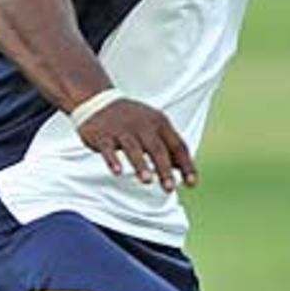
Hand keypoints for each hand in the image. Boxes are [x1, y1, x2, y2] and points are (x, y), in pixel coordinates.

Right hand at [77, 98, 198, 192]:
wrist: (97, 101)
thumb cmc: (132, 121)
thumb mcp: (153, 128)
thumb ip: (168, 147)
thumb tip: (185, 170)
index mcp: (159, 123)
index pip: (178, 145)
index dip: (186, 165)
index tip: (192, 184)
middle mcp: (142, 125)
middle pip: (156, 148)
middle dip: (164, 168)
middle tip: (170, 188)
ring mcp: (121, 129)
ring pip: (133, 148)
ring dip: (140, 164)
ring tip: (147, 181)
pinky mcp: (102, 135)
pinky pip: (107, 148)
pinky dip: (112, 159)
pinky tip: (117, 172)